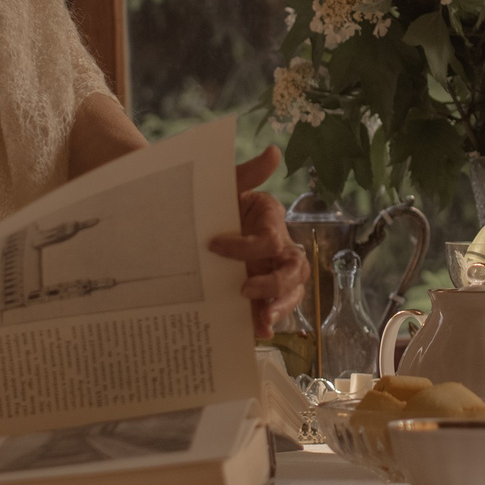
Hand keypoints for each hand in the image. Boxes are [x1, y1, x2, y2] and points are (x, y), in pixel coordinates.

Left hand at [210, 146, 308, 336]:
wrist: (190, 221)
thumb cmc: (213, 203)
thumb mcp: (226, 186)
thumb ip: (248, 172)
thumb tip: (274, 151)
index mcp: (272, 223)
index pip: (271, 240)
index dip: (247, 247)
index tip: (214, 247)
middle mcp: (278, 250)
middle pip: (294, 271)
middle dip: (275, 284)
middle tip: (244, 289)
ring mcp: (270, 274)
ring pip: (292, 293)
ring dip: (279, 308)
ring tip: (262, 322)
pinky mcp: (258, 293)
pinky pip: (270, 309)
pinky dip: (267, 322)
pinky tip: (257, 333)